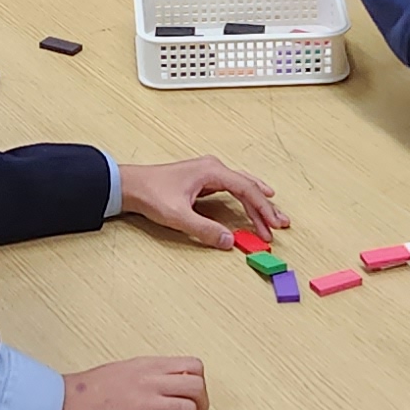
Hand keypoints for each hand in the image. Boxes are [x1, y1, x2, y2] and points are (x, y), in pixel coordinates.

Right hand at [53, 354, 207, 409]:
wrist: (59, 409)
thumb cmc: (84, 394)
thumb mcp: (122, 370)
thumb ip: (149, 375)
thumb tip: (170, 386)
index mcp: (146, 366)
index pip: (193, 366)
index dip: (197, 384)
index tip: (189, 396)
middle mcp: (149, 381)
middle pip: (197, 387)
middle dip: (199, 405)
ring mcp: (145, 404)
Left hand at [116, 155, 286, 247]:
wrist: (130, 185)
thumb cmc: (151, 194)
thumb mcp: (178, 216)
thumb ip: (205, 230)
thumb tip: (229, 241)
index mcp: (211, 171)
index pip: (246, 190)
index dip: (262, 209)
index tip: (273, 224)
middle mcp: (213, 168)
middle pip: (248, 186)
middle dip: (265, 206)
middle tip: (280, 223)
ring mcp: (208, 172)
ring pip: (242, 185)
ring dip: (257, 201)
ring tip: (273, 214)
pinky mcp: (202, 180)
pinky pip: (232, 187)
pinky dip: (245, 197)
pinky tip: (251, 203)